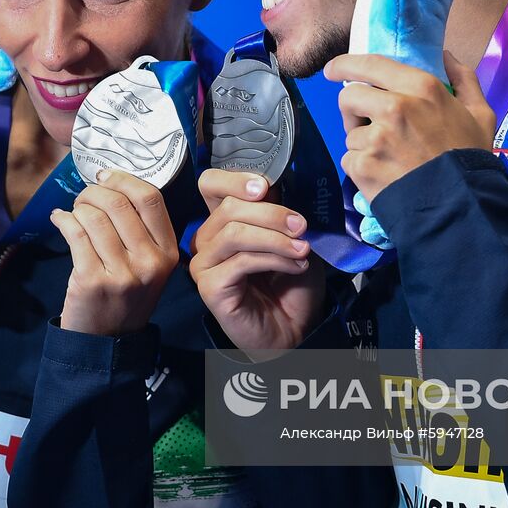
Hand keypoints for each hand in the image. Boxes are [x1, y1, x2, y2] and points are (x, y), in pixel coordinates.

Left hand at [52, 170, 179, 336]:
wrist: (107, 343)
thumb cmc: (125, 297)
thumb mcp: (150, 266)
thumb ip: (141, 230)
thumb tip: (110, 184)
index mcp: (167, 252)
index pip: (150, 198)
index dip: (123, 179)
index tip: (105, 176)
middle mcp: (149, 262)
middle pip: (119, 202)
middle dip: (94, 191)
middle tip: (83, 198)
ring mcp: (122, 273)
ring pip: (95, 216)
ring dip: (77, 206)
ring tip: (72, 212)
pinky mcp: (92, 281)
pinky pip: (75, 233)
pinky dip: (63, 220)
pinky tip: (59, 220)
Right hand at [189, 170, 322, 355]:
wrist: (296, 329)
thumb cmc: (291, 283)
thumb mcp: (291, 237)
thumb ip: (277, 210)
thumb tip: (275, 184)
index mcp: (222, 221)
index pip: (211, 184)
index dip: (235, 178)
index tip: (266, 186)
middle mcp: (207, 240)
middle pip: (229, 207)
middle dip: (271, 213)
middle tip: (301, 226)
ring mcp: (205, 264)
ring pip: (234, 233)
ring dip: (275, 238)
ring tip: (303, 249)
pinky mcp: (210, 287)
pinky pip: (241, 261)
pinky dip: (274, 259)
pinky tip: (295, 265)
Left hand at [323, 50, 496, 201]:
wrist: (459, 207)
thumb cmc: (470, 159)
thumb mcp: (480, 114)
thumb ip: (463, 79)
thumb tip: (446, 57)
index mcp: (421, 88)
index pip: (370, 64)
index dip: (345, 65)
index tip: (333, 70)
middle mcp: (394, 107)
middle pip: (348, 96)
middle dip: (352, 109)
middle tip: (364, 122)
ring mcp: (375, 138)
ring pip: (349, 132)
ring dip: (362, 143)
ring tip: (388, 157)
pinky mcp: (362, 165)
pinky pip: (350, 159)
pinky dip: (362, 167)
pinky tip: (383, 175)